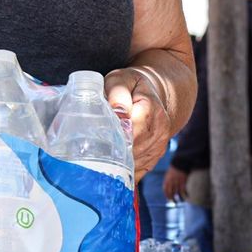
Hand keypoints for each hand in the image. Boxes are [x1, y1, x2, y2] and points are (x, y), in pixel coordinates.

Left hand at [105, 67, 171, 181]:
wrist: (150, 92)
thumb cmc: (130, 85)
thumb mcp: (121, 80)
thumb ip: (118, 93)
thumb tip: (117, 111)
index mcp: (151, 109)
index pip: (133, 130)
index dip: (115, 137)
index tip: (97, 139)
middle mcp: (160, 129)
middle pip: (134, 150)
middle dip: (114, 152)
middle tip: (92, 152)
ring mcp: (160, 144)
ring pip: (137, 163)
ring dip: (118, 164)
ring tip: (99, 159)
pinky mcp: (155, 155)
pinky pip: (140, 171)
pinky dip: (124, 172)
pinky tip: (111, 169)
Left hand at [163, 166, 189, 201]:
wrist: (180, 163)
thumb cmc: (174, 169)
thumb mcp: (168, 174)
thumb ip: (167, 181)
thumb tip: (167, 188)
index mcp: (167, 180)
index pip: (165, 190)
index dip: (166, 195)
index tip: (168, 198)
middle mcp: (171, 182)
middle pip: (171, 193)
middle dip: (172, 199)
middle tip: (174, 202)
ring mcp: (177, 182)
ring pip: (177, 193)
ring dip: (179, 198)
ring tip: (181, 201)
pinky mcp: (183, 182)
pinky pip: (184, 191)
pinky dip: (185, 195)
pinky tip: (187, 196)